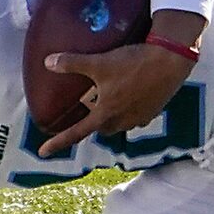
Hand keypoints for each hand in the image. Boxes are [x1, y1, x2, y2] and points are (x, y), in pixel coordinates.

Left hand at [37, 38, 196, 156]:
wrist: (170, 61)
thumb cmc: (134, 63)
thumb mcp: (99, 62)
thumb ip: (72, 63)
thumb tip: (48, 62)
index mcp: (106, 113)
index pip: (76, 132)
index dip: (58, 142)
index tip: (42, 152)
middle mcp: (122, 120)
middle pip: (101, 129)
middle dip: (93, 123)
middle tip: (88, 108)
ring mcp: (139, 118)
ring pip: (119, 124)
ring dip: (111, 116)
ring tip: (109, 99)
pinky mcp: (153, 111)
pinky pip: (136, 117)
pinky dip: (129, 110)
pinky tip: (130, 96)